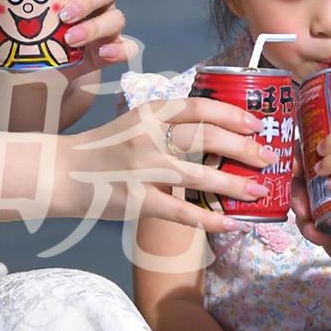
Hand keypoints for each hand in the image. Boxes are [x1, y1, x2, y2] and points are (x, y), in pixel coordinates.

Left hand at [0, 0, 126, 79]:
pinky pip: (126, 48)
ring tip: (70, 37)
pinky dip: (119, 50)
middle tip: (63, 13)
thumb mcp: (10, 9)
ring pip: (116, 17)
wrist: (41, 63)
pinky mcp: (109, 49)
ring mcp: (106, 24)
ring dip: (95, 26)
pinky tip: (104, 55)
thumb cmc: (31, 22)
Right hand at [54, 92, 272, 229]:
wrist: (61, 171)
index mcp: (149, 112)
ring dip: (234, 184)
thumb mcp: (134, 122)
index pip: (198, 107)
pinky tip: (232, 224)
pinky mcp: (137, 200)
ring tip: (259, 191)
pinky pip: (181, 211)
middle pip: (206, 138)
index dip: (232, 114)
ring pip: (199, 175)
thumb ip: (168, 123)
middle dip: (244, 148)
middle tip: (269, 158)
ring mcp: (141, 169)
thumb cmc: (105, 148)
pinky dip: (210, 219)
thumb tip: (217, 131)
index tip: (257, 123)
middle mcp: (147, 136)